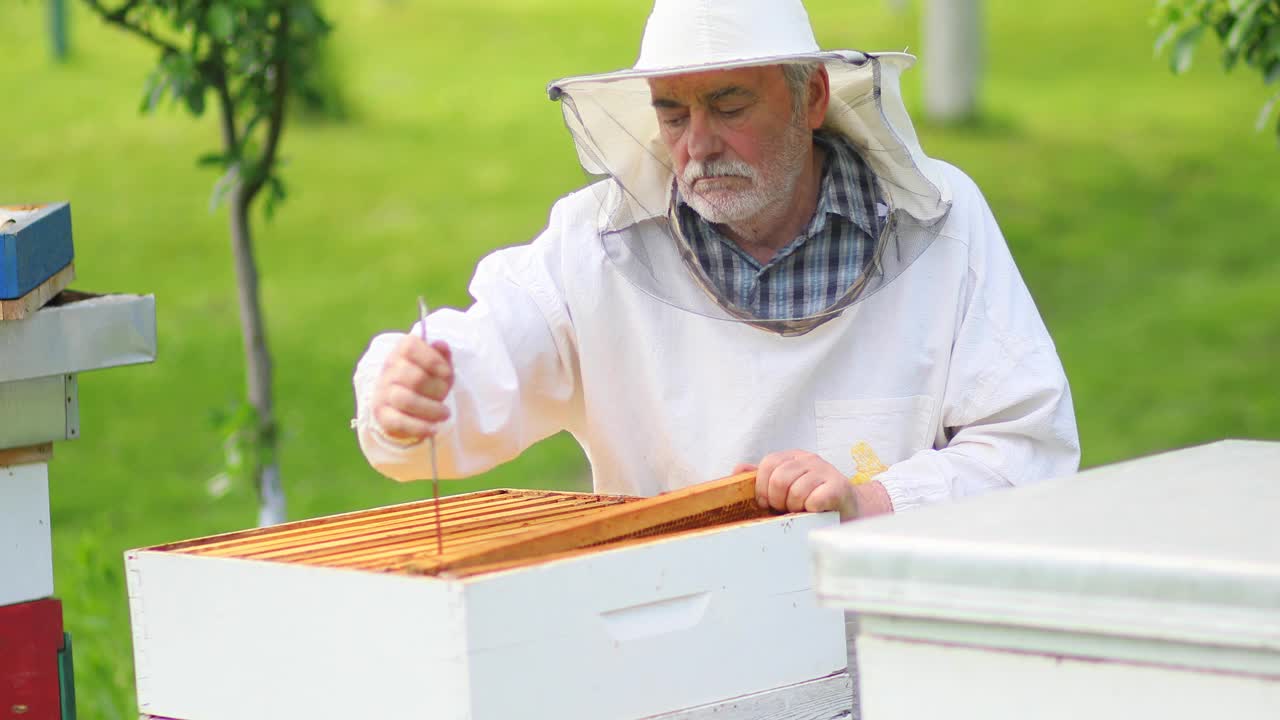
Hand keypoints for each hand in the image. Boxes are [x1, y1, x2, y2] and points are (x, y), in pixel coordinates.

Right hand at [370, 334, 453, 444]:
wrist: (403, 401)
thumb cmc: (426, 378)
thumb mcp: (438, 365)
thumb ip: (441, 355)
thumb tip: (441, 345)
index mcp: (401, 351)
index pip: (411, 347)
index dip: (433, 360)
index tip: (446, 373)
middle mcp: (388, 369)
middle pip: (415, 378)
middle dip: (438, 389)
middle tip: (445, 395)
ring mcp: (383, 392)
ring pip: (405, 400)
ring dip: (431, 409)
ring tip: (445, 414)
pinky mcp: (382, 414)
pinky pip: (398, 422)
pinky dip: (418, 427)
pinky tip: (433, 429)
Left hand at [734, 450, 857, 520]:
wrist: (848, 511)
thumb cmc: (811, 501)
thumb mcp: (785, 487)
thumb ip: (762, 478)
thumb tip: (737, 470)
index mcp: (793, 457)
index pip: (768, 464)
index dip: (762, 487)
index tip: (768, 503)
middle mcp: (810, 459)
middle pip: (779, 478)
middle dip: (778, 500)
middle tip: (786, 509)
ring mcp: (825, 471)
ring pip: (795, 491)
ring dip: (795, 508)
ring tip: (803, 510)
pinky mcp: (839, 487)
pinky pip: (813, 500)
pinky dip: (810, 511)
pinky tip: (815, 511)